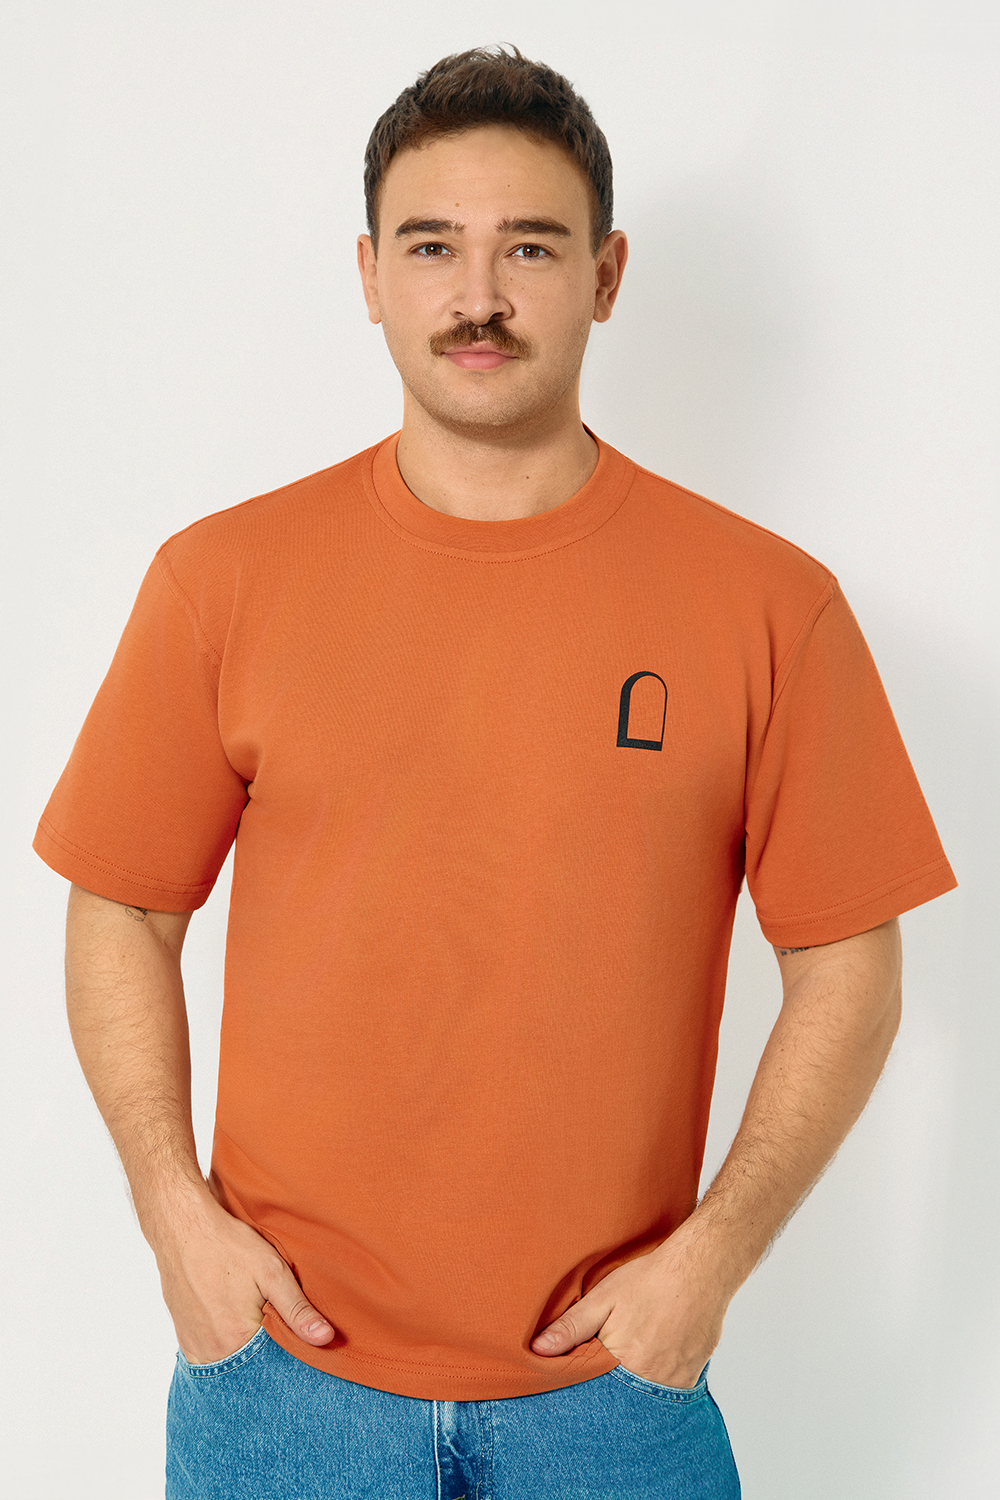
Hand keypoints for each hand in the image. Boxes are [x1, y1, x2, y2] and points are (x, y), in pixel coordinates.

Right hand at [150, 1191, 334, 1364]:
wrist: (183, 1228)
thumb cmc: (228, 1246)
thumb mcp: (272, 1271)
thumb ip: (298, 1309)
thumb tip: (325, 1338)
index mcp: (236, 1340)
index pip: (272, 1367)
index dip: (288, 1355)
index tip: (297, 1342)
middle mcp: (211, 1353)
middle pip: (249, 1368)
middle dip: (266, 1359)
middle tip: (273, 1324)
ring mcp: (194, 1347)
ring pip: (228, 1365)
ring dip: (244, 1354)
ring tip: (253, 1323)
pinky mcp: (183, 1338)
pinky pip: (207, 1357)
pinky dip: (224, 1350)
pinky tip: (232, 1326)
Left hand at [530, 1241, 727, 1388]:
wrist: (700, 1269)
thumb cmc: (649, 1280)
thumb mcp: (603, 1298)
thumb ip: (571, 1327)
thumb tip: (538, 1350)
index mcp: (623, 1363)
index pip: (595, 1390)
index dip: (587, 1383)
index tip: (582, 1377)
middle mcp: (651, 1380)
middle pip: (622, 1397)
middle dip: (612, 1386)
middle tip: (612, 1360)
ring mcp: (675, 1381)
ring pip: (646, 1395)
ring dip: (637, 1383)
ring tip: (636, 1354)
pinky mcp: (693, 1376)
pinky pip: (670, 1389)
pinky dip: (659, 1378)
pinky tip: (657, 1353)